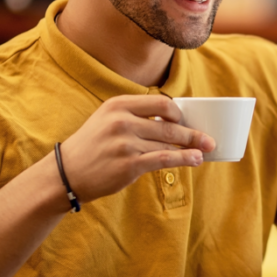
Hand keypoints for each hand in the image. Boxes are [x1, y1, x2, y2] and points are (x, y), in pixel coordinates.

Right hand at [59, 95, 214, 202]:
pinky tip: (195, 160)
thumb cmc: (93, 146)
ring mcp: (125, 143)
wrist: (66, 173)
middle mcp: (122, 121)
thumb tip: (172, 121)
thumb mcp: (107, 120)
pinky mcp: (128, 164)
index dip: (177, 112)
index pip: (160, 103)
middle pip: (168, 125)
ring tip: (205, 151)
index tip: (185, 120)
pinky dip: (183, 159)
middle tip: (209, 139)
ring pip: (168, 143)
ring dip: (190, 148)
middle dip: (192, 133)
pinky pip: (164, 159)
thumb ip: (135, 116)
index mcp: (118, 105)